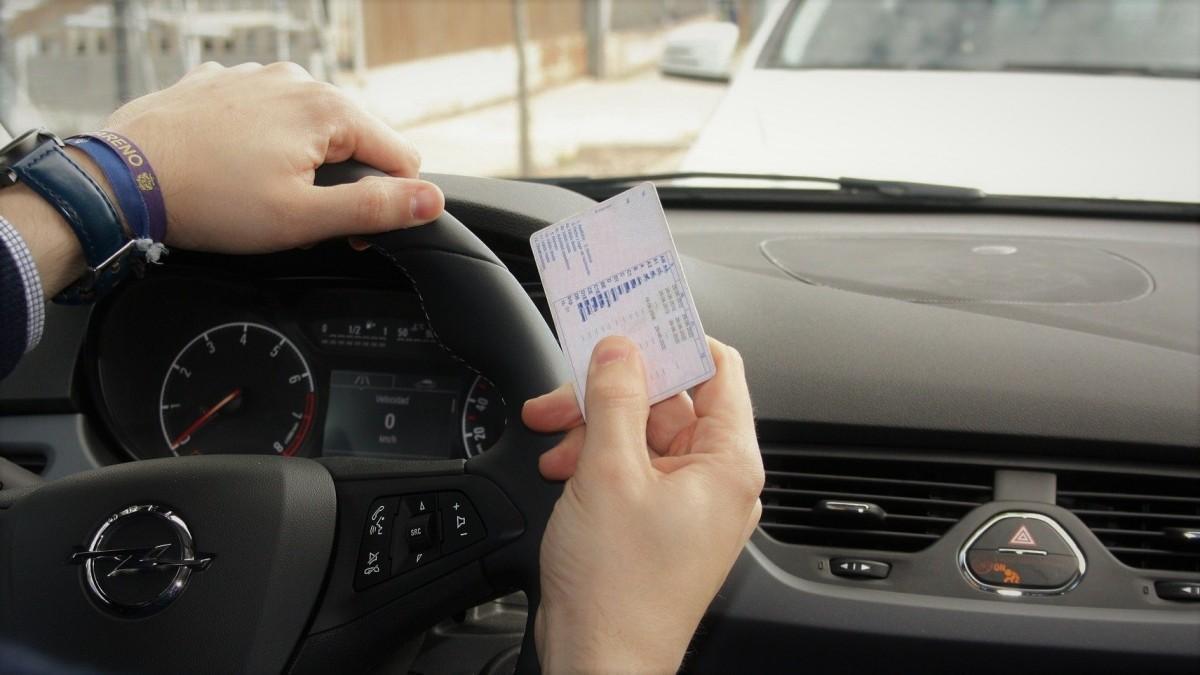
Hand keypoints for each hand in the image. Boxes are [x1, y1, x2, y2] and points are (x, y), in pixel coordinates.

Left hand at [104, 61, 443, 252]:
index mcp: (328, 109)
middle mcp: (296, 80)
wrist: (120, 181)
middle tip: (297, 216)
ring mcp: (255, 76)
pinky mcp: (220, 84)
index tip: (347, 231)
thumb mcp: (304, 219)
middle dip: (340, 180)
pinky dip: (260, 139)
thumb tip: (431, 200)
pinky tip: (233, 166)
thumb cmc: (209, 201)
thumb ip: (375, 209)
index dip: (385, 203)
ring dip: (300, 159)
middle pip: (354, 139)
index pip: (400, 157)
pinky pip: (263, 113)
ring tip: (258, 192)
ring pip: (308, 125)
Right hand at [523, 336, 763, 672]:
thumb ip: (616, 398)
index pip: (718, 369)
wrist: (600, 663)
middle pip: (668, 400)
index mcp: (727, 462)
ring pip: (641, 432)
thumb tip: (619, 348)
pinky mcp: (655, 522)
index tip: (633, 320)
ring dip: (594, 426)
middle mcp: (714, 480)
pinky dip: (594, 459)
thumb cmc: (619, 589)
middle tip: (566, 390)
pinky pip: (630, 467)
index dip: (675, 339)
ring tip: (553, 437)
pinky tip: (560, 466)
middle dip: (611, 391)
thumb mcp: (609, 472)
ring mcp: (685, 503)